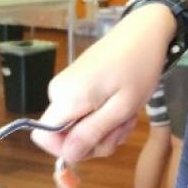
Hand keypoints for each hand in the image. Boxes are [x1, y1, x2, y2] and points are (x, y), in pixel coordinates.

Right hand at [33, 3, 174, 164]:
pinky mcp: (76, 84)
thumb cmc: (139, 67)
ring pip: (77, 127)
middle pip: (65, 136)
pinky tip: (121, 107)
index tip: (97, 143)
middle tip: (124, 125)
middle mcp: (59, 92)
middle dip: (97, 140)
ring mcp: (67, 87)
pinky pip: (82, 114)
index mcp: (66, 97)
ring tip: (127, 114)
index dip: (67, 149)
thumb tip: (67, 155)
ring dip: (105, 129)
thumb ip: (93, 132)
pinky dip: (103, 117)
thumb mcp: (122, 107)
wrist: (144, 32)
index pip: (43, 137)